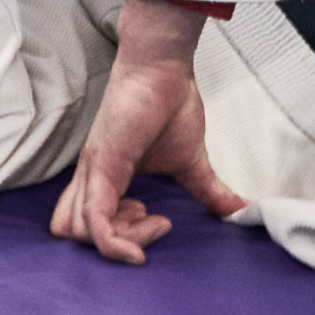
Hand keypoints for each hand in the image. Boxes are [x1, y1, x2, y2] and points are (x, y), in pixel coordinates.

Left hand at [50, 0, 247, 262]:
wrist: (163, 68)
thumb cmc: (168, 106)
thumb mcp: (190, 162)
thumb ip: (209, 191)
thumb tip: (240, 211)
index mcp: (104, 177)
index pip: (86, 225)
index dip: (118, 239)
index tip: (159, 222)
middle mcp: (90, 177)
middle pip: (74, 233)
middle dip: (114, 246)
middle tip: (155, 224)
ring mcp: (93, 171)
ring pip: (79, 231)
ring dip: (120, 243)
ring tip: (155, 220)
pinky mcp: (103, 166)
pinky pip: (94, 220)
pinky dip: (114, 245)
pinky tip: (145, 243)